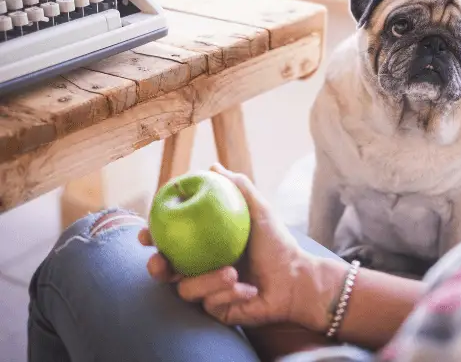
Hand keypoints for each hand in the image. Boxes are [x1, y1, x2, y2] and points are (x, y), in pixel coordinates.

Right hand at [139, 163, 337, 329]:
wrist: (296, 279)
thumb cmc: (278, 243)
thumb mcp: (259, 211)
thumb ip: (238, 188)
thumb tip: (213, 166)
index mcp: (203, 245)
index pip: (170, 240)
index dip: (152, 237)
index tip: (146, 233)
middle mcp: (200, 268)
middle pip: (164, 271)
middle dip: (157, 267)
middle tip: (162, 262)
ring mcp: (206, 291)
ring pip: (186, 290)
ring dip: (208, 281)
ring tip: (233, 272)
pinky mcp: (216, 312)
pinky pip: (210, 304)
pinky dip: (229, 294)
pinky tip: (248, 290)